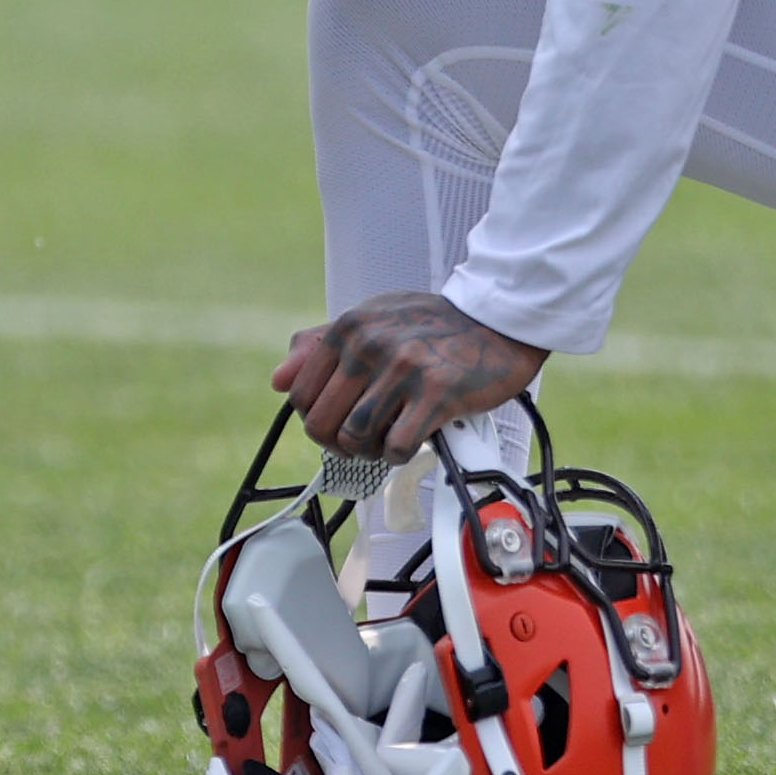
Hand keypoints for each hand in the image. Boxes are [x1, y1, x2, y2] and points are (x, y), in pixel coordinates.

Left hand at [273, 290, 544, 458]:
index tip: (336, 425)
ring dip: (369, 452)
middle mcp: (370, 344)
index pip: (299, 394)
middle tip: (360, 442)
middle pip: (321, 423)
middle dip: (337, 444)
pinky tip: (411, 440)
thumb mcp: (372, 319)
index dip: (314, 421)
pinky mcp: (436, 393)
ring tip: (386, 441)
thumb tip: (279, 380)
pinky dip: (399, 455)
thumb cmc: (434, 326)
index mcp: (349, 327)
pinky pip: (397, 446)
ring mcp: (403, 369)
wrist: (496, 321)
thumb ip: (321, 346)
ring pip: (356, 438)